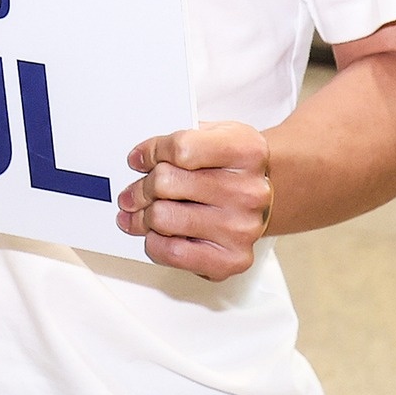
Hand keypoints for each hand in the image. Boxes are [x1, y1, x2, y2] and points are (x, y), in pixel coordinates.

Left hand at [117, 121, 271, 280]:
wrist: (261, 200)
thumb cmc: (234, 168)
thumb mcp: (217, 135)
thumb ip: (181, 139)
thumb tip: (141, 158)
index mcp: (246, 151)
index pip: (181, 148)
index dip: (152, 152)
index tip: (139, 159)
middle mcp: (248, 191)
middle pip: (166, 182)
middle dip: (141, 187)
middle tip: (134, 191)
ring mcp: (241, 228)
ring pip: (163, 218)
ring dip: (143, 216)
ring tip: (141, 213)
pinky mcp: (233, 259)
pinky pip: (173, 253)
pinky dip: (155, 243)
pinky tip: (157, 234)